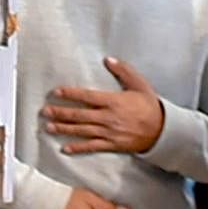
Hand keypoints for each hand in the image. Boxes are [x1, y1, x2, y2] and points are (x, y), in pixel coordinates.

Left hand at [38, 57, 166, 156]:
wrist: (163, 130)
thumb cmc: (150, 105)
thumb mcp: (139, 84)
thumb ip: (123, 71)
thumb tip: (108, 59)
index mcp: (113, 101)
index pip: (87, 97)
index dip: (70, 94)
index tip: (56, 92)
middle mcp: (108, 117)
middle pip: (80, 115)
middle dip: (61, 113)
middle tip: (45, 111)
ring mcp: (109, 133)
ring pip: (82, 131)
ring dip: (64, 129)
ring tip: (49, 127)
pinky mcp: (112, 145)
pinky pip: (92, 147)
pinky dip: (78, 148)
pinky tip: (65, 149)